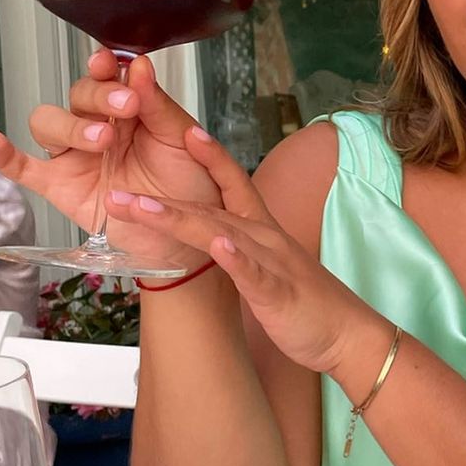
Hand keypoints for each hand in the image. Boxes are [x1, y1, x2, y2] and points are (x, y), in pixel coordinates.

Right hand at [0, 51, 220, 266]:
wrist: (188, 236)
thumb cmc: (190, 186)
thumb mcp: (185, 140)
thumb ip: (160, 105)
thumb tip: (138, 66)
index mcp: (131, 109)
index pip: (108, 77)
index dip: (106, 68)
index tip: (117, 65)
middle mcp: (100, 126)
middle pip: (78, 95)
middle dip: (99, 94)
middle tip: (126, 105)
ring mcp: (77, 155)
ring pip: (50, 123)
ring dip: (72, 125)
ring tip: (103, 139)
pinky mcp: (62, 185)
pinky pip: (25, 167)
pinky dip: (5, 156)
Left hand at [104, 129, 361, 373]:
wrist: (348, 334)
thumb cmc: (308, 304)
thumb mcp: (267, 269)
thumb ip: (239, 249)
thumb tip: (211, 239)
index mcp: (262, 231)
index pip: (233, 184)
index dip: (210, 156)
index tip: (182, 131)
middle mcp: (265, 239)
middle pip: (209, 210)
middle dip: (161, 201)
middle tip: (117, 192)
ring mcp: (272, 264)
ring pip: (223, 235)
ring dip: (182, 219)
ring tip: (144, 209)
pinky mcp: (279, 294)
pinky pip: (256, 274)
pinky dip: (236, 259)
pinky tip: (219, 247)